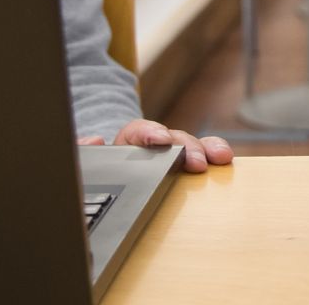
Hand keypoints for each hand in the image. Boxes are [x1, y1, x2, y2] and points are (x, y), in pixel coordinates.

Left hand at [78, 119, 234, 173]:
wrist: (109, 178)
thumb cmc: (99, 172)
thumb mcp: (85, 163)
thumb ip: (83, 151)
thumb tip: (95, 140)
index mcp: (127, 141)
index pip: (138, 130)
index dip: (151, 133)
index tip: (161, 140)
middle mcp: (153, 142)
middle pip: (172, 137)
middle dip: (186, 147)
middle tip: (196, 162)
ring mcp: (170, 153)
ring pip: (190, 144)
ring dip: (206, 148)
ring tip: (221, 157)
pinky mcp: (183, 164)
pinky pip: (201, 156)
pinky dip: (213, 154)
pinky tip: (225, 159)